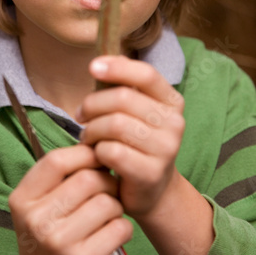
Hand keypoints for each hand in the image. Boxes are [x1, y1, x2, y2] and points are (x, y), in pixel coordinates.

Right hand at [8, 144, 132, 254]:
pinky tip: (113, 233)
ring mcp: (58, 243)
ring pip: (107, 202)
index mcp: (22, 199)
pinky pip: (119, 227)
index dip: (83, 153)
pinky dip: (123, 228)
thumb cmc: (48, 234)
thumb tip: (97, 145)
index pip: (56, 160)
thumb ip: (59, 176)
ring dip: (116, 205)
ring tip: (108, 214)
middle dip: (106, 181)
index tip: (96, 158)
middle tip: (108, 189)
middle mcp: (36, 220)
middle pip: (88, 179)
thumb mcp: (38, 204)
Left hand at [76, 55, 184, 220]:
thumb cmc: (136, 145)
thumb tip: (101, 63)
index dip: (118, 67)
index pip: (146, 74)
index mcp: (171, 102)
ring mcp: (166, 149)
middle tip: (80, 116)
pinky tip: (95, 154)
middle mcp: (174, 123)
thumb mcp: (135, 114)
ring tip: (86, 136)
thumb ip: (122, 89)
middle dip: (93, 104)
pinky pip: (112, 151)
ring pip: (115, 124)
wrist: (151, 192)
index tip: (93, 67)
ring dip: (92, 129)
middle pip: (123, 98)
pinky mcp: (151, 173)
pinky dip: (97, 151)